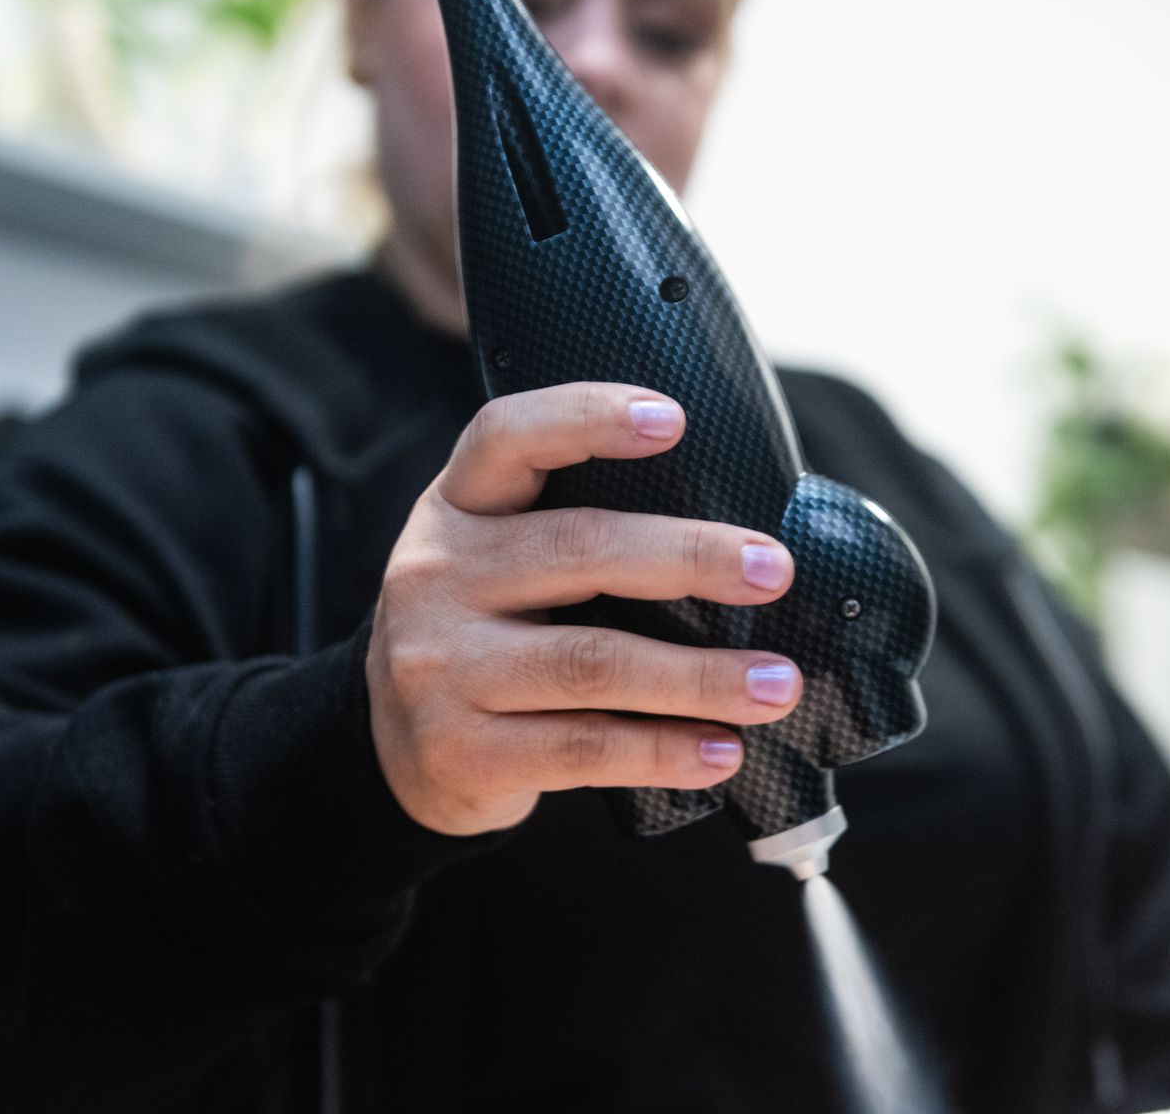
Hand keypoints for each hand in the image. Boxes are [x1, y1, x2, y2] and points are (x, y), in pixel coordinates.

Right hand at [363, 381, 800, 836]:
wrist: (391, 750)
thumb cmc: (484, 632)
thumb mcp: (496, 560)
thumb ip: (574, 533)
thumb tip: (741, 543)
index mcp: (455, 508)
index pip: (508, 437)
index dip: (586, 417)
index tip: (672, 418)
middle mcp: (437, 577)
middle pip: (578, 548)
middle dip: (690, 557)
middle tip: (774, 571)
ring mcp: (441, 668)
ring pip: (593, 661)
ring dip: (701, 676)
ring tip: (778, 683)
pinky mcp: (462, 752)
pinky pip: (583, 747)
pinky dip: (664, 750)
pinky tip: (722, 750)